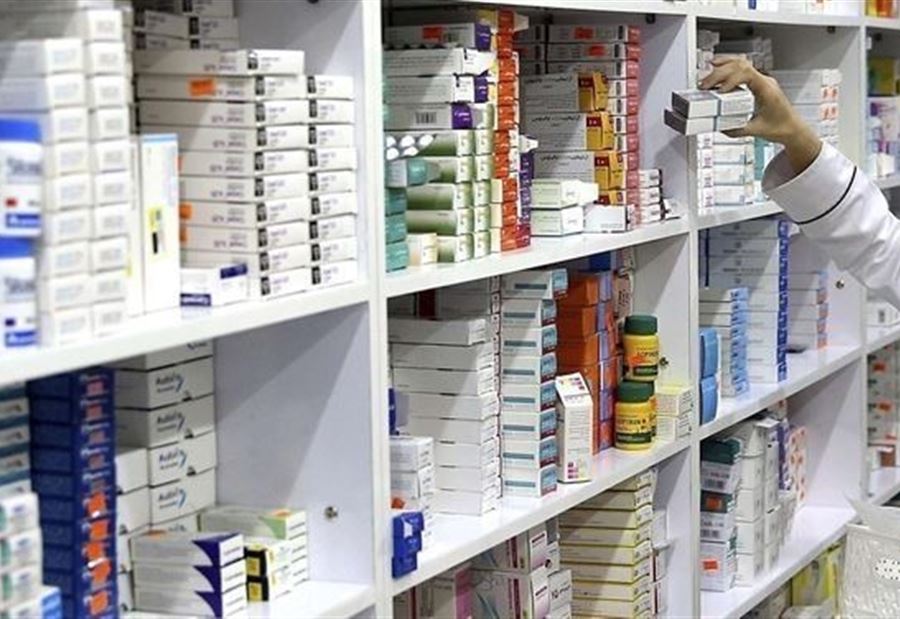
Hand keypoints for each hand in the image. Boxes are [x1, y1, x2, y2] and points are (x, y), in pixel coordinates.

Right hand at [700, 57, 821, 173]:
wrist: (793, 128)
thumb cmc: (782, 127)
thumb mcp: (756, 131)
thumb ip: (736, 129)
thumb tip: (719, 126)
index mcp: (767, 89)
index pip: (747, 74)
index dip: (729, 79)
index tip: (718, 91)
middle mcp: (765, 81)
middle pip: (740, 65)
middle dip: (720, 72)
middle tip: (704, 84)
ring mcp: (761, 80)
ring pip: (741, 62)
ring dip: (723, 65)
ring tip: (708, 71)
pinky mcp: (757, 83)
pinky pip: (742, 68)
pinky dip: (729, 67)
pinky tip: (718, 69)